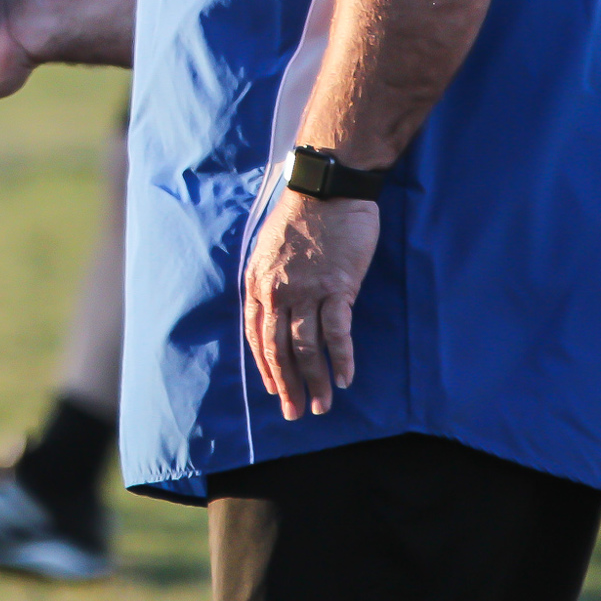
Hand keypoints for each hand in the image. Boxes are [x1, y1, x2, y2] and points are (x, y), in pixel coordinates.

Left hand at [243, 190, 379, 420]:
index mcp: (258, 282)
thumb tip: (275, 308)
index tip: (274, 389)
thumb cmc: (301, 215)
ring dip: (315, 381)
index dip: (265, 366)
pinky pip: (337, 332)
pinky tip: (345, 379)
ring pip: (307, 347)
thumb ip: (270, 280)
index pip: (256, 335)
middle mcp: (277, 291)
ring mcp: (307, 290)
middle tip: (295, 413)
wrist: (327, 187)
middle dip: (287, 385)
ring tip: (322, 406)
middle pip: (279, 348)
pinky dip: (342, 359)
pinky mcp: (337, 288)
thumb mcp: (270, 248)